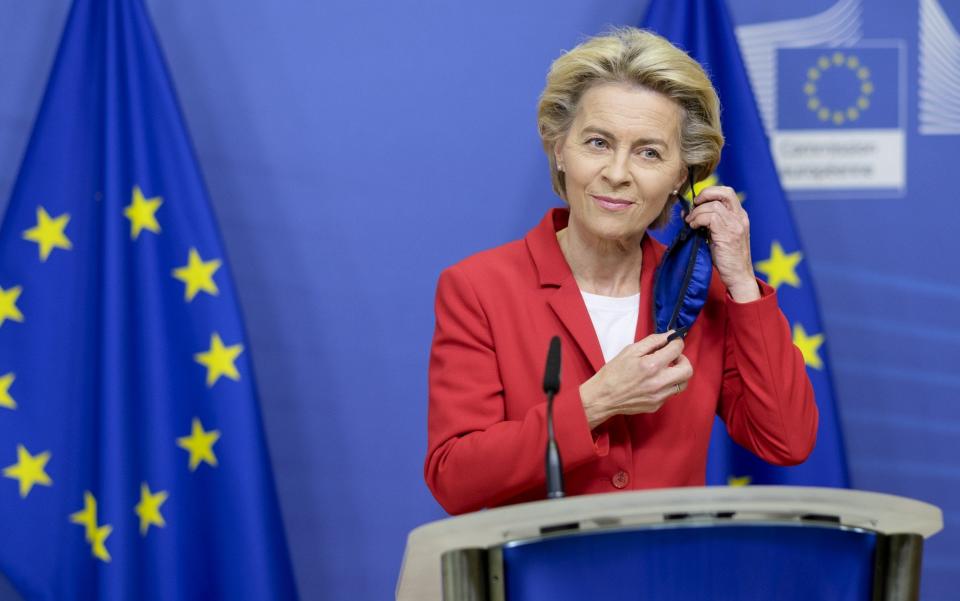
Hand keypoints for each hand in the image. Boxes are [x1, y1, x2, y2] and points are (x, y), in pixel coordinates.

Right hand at [579, 332, 692, 428]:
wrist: (603, 397)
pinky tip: (653, 382)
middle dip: (683, 359)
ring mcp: (659, 396)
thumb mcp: (630, 351)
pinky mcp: (657, 405)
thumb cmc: (613, 372)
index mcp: (652, 365)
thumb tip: (668, 336)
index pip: (677, 349)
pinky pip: (670, 393)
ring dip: (677, 374)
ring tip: (665, 370)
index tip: (674, 341)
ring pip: (682, 384)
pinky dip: (666, 385)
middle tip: (673, 357)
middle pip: (687, 370)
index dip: (677, 342)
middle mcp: (659, 382)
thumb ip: (652, 341)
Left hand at [685, 185, 760, 302]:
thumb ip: (709, 222)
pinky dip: (698, 219)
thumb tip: (688, 212)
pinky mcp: (728, 234)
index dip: (709, 193)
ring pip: (713, 205)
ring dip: (697, 212)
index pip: (726, 192)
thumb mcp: (718, 235)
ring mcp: (736, 225)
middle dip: (705, 194)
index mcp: (739, 216)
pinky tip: (694, 228)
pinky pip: (710, 217)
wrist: (738, 276)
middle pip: (724, 191)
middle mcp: (740, 217)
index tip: (697, 203)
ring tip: (691, 223)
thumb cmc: (725, 258)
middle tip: (694, 206)